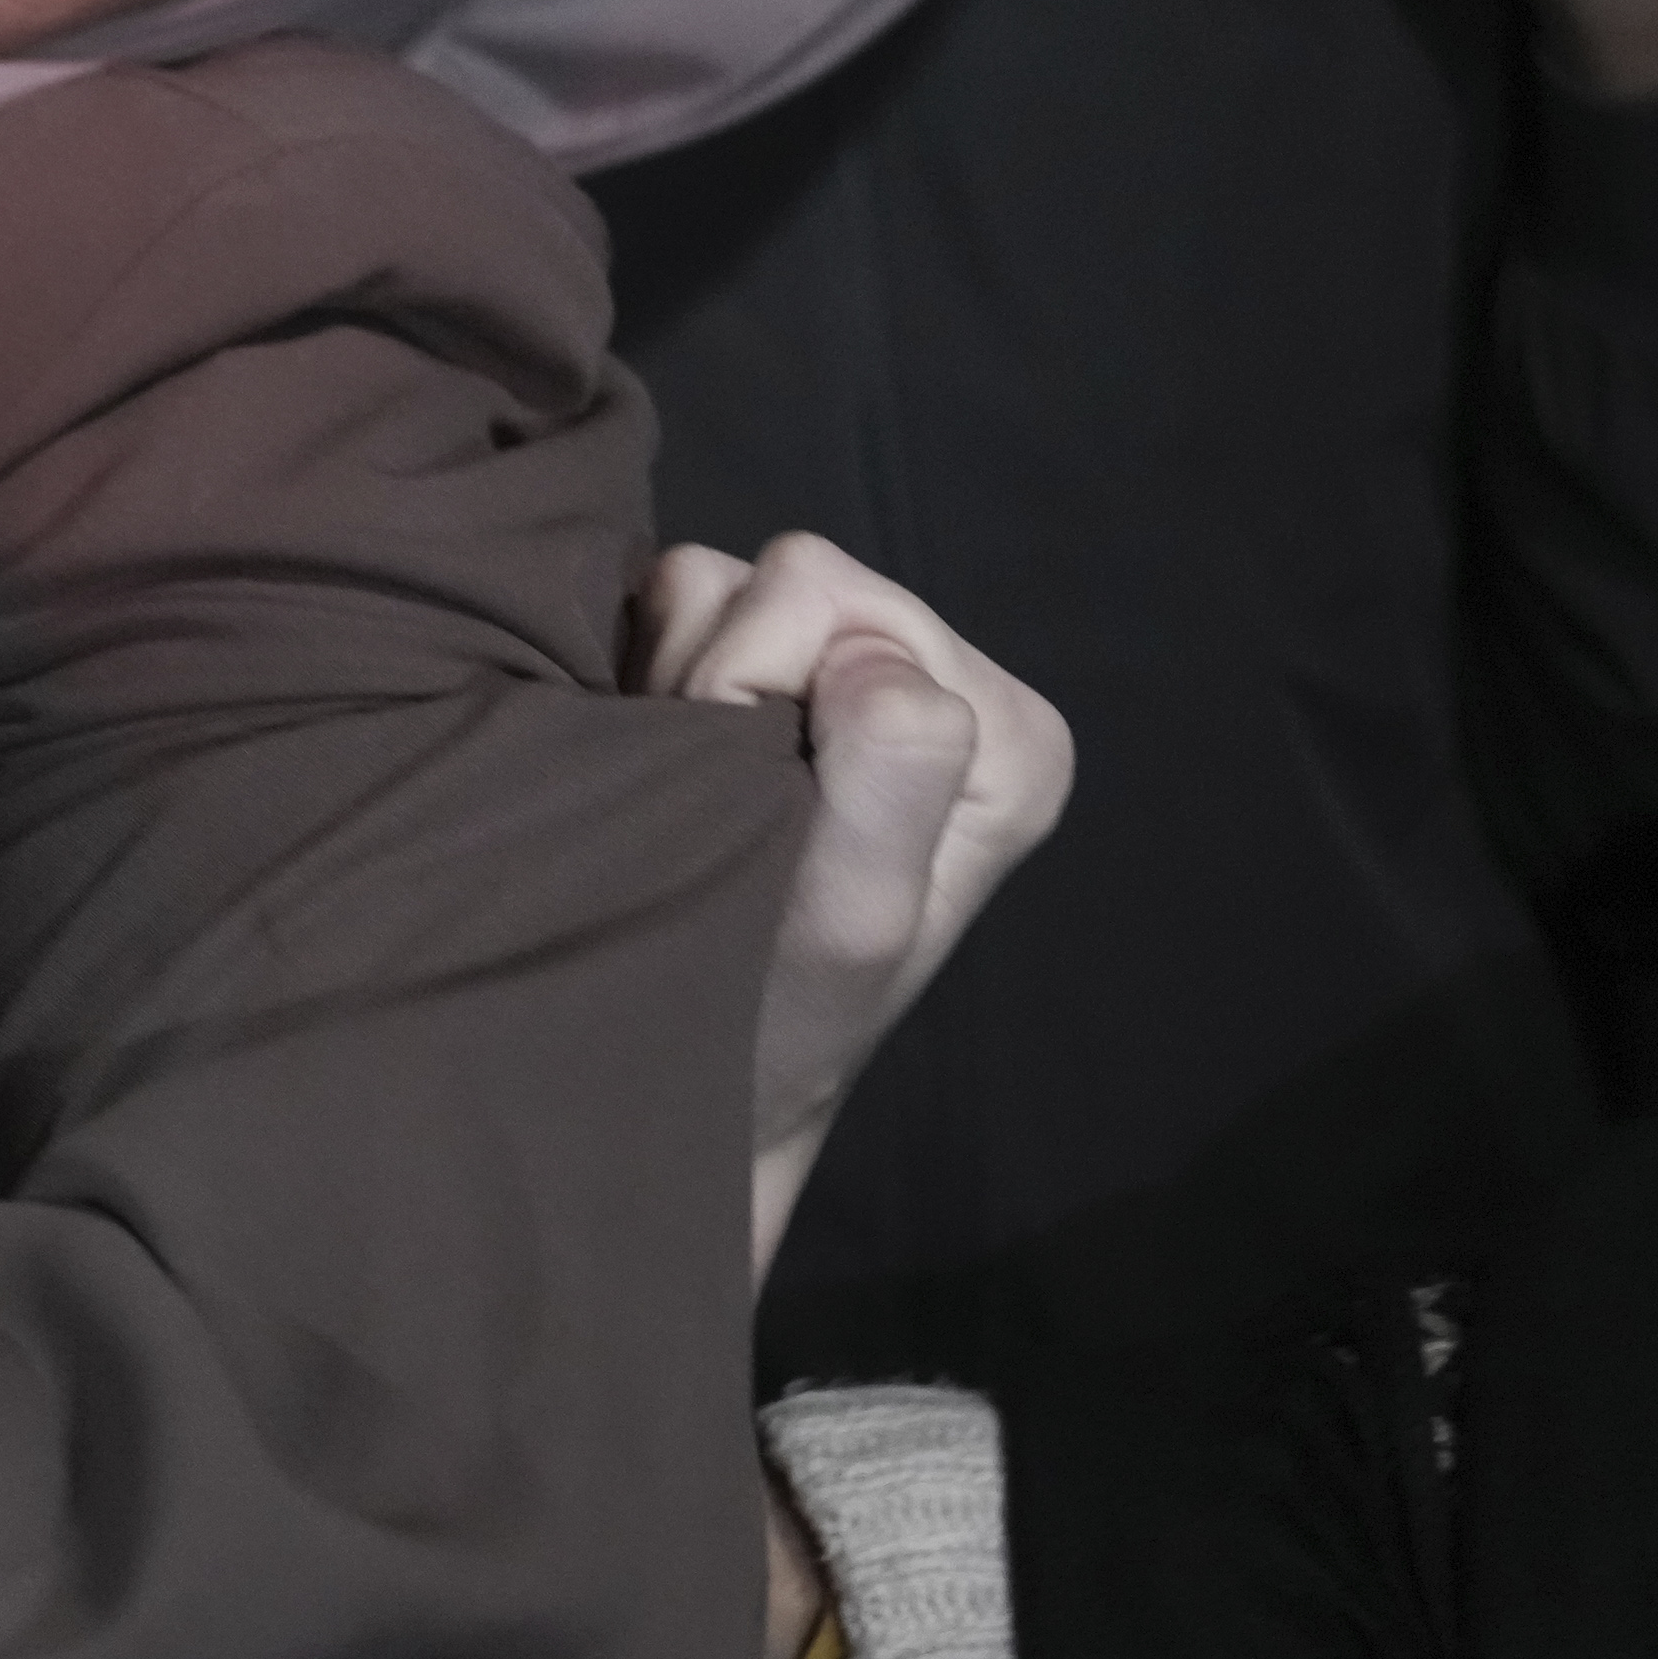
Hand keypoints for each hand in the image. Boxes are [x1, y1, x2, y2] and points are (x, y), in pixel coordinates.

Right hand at [633, 536, 1074, 1271]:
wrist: (697, 1082)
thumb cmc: (773, 1014)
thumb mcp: (857, 915)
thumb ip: (898, 768)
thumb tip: (868, 651)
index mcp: (1004, 737)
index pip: (845, 601)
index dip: (754, 681)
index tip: (743, 800)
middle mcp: (952, 690)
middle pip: (795, 576)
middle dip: (716, 674)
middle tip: (704, 797)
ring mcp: (861, 680)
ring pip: (730, 582)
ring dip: (679, 673)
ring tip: (685, 786)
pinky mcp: (782, 682)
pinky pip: (690, 604)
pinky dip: (653, 668)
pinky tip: (665, 755)